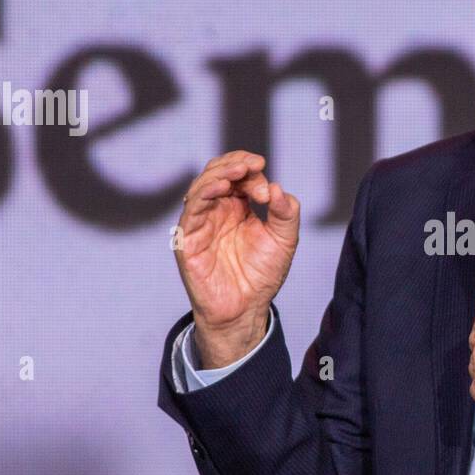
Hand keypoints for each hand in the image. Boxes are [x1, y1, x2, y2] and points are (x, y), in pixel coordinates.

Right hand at [174, 151, 299, 367]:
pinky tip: (222, 187)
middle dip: (235, 164)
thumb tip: (278, 187)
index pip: (239, 176)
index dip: (252, 172)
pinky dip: (205, 193)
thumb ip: (286, 213)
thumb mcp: (284, 240)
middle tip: (254, 165)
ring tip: (239, 171)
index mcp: (237, 207)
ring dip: (220, 174)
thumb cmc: (262, 275)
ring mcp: (201, 223)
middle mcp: (217, 211)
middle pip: (217, 173)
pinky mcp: (188, 238)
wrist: (246, 310)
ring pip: (202, 186)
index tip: (267, 184)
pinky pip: (191, 209)